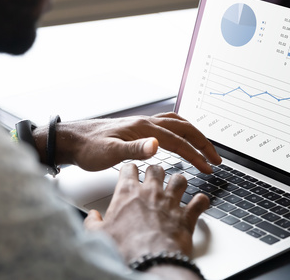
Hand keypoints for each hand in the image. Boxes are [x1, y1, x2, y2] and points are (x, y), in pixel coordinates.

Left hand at [48, 112, 221, 172]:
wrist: (73, 139)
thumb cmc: (89, 148)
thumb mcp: (110, 153)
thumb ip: (134, 149)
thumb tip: (157, 146)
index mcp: (143, 128)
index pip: (178, 141)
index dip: (196, 155)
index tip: (209, 168)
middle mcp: (146, 122)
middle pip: (184, 128)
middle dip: (203, 143)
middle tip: (216, 159)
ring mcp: (143, 123)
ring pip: (178, 124)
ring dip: (195, 135)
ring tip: (206, 148)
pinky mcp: (138, 127)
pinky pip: (168, 124)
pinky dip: (181, 130)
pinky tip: (181, 137)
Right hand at [84, 164, 208, 260]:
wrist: (151, 261)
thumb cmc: (126, 248)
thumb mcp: (99, 235)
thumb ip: (93, 223)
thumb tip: (91, 218)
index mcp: (128, 192)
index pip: (129, 168)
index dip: (130, 169)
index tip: (131, 172)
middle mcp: (151, 192)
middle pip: (156, 168)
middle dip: (156, 171)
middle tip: (154, 178)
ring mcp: (171, 202)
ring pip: (180, 179)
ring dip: (179, 182)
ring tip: (177, 187)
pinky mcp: (187, 215)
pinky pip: (200, 201)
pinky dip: (201, 202)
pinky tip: (199, 203)